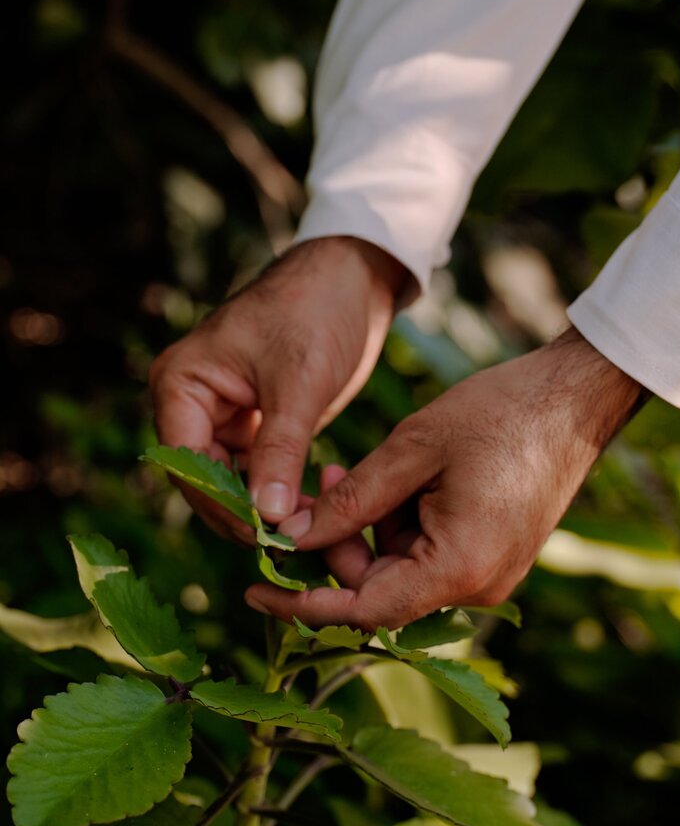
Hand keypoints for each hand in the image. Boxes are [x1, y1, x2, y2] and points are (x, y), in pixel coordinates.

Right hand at [149, 236, 406, 539]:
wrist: (353, 279)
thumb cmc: (316, 312)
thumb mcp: (299, 383)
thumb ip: (279, 450)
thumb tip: (267, 518)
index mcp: (181, 384)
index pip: (186, 464)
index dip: (222, 505)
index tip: (267, 536)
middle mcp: (191, 404)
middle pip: (204, 481)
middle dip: (244, 514)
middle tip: (293, 547)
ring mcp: (222, 416)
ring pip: (232, 484)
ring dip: (265, 510)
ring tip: (309, 534)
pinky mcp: (257, 424)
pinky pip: (257, 473)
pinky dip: (280, 493)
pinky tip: (312, 512)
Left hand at [245, 328, 643, 628]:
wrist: (577, 398)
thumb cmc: (501, 413)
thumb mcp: (413, 449)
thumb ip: (352, 501)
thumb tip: (295, 537)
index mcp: (460, 566)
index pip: (365, 612)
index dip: (304, 604)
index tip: (254, 591)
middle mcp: (479, 585)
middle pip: (381, 590)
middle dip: (338, 546)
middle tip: (319, 484)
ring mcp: (492, 572)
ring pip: (402, 571)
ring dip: (368, 531)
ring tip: (351, 469)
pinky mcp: (496, 554)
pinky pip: (430, 556)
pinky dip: (400, 526)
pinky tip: (394, 481)